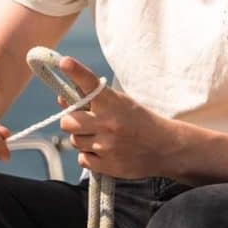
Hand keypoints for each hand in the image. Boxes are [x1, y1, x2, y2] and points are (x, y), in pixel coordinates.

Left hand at [55, 56, 174, 179]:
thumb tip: (61, 99)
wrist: (165, 147)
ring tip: (100, 137)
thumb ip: (91, 101)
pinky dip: (89, 156)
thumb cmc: (139, 121)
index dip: (76, 71)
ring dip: (82, 139)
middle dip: (70, 122)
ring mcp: (107, 145)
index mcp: (112, 102)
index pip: (89, 83)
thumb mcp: (121, 103)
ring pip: (74, 141)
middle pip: (68, 122)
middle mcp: (108, 122)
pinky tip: (104, 151)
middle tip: (81, 122)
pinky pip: (82, 159)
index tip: (64, 62)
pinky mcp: (108, 165)